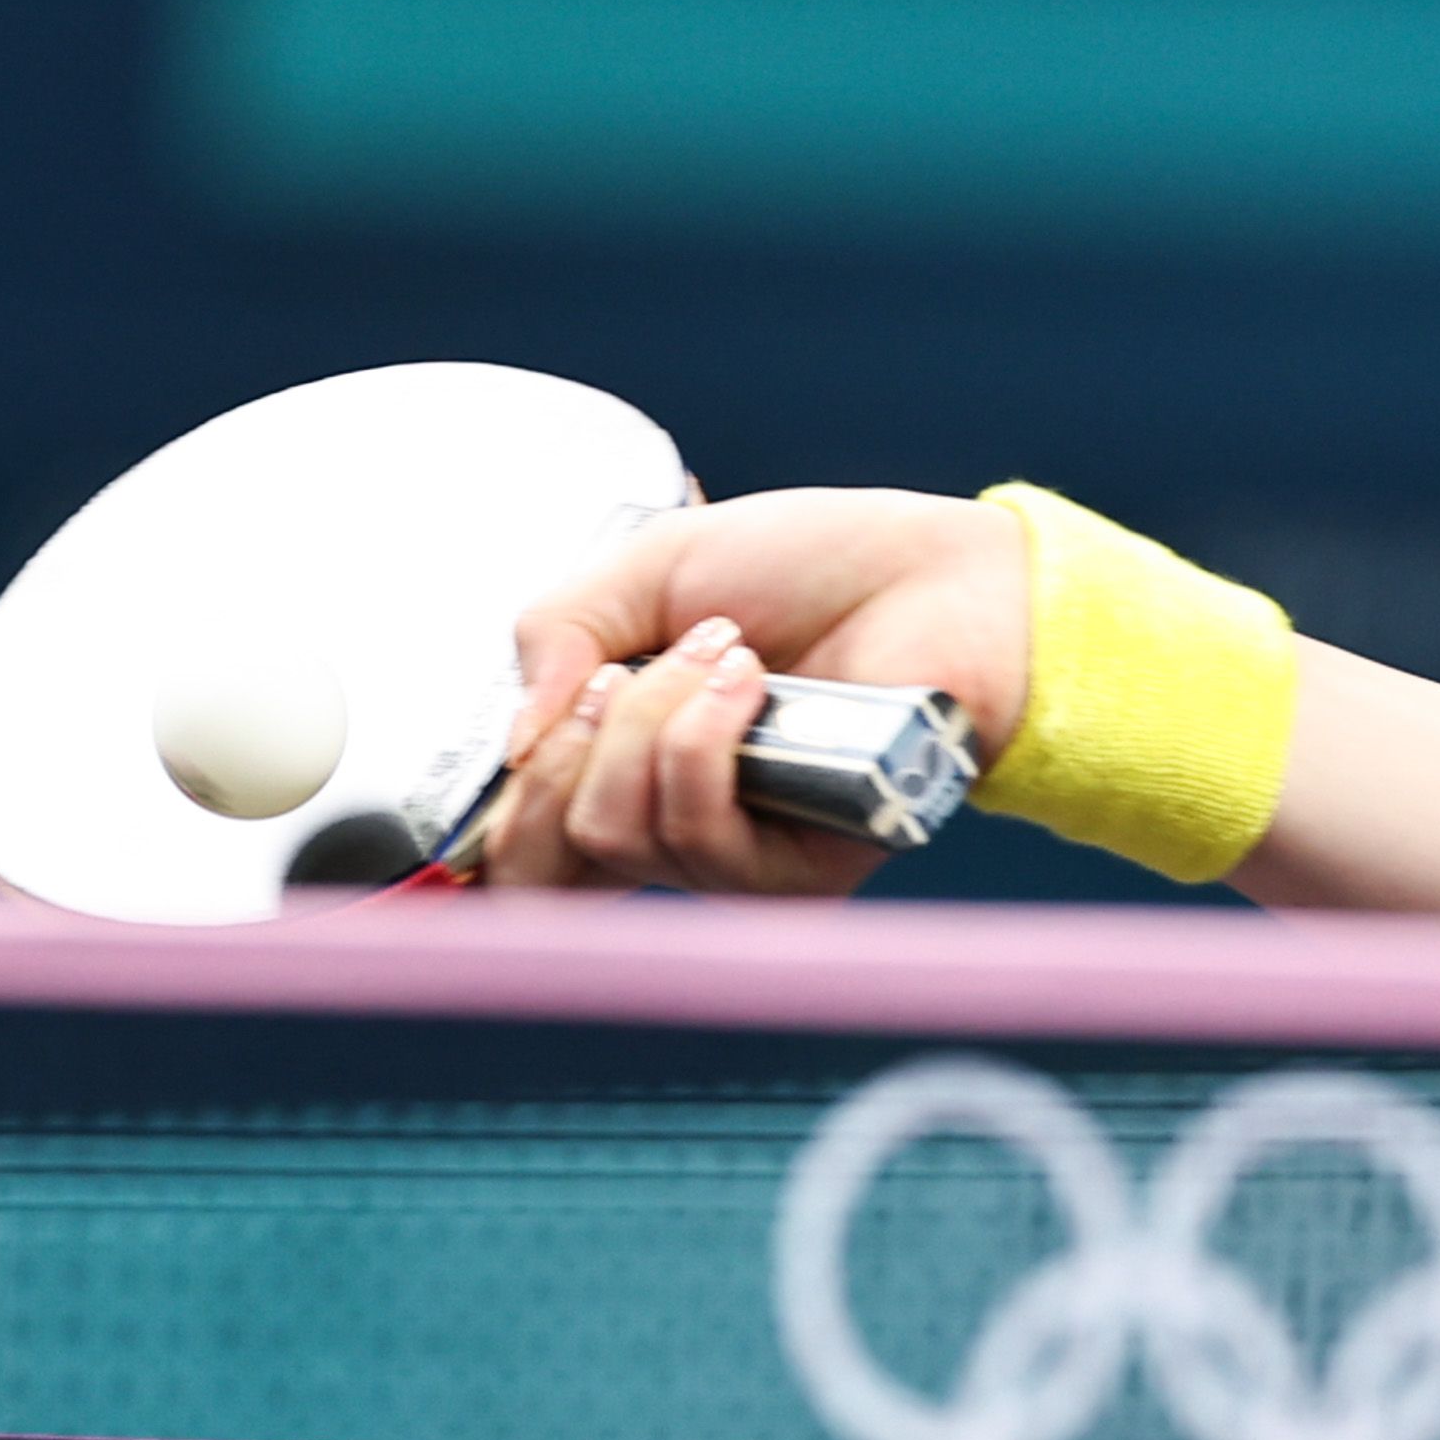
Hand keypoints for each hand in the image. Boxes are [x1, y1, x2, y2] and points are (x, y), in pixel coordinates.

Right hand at [484, 486, 1029, 893]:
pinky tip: (752, 685)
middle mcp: (676, 826)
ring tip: (728, 652)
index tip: (548, 715)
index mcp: (630, 768)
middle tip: (633, 666)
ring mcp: (737, 856)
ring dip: (651, 720)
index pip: (525, 854)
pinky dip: (702, 741)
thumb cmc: (816, 567)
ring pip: (615, 834)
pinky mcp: (800, 872)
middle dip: (571, 741)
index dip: (504, 805)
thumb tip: (513, 743)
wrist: (935, 568)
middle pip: (543, 857)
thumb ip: (555, 636)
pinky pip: (697, 837)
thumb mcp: (649, 569)